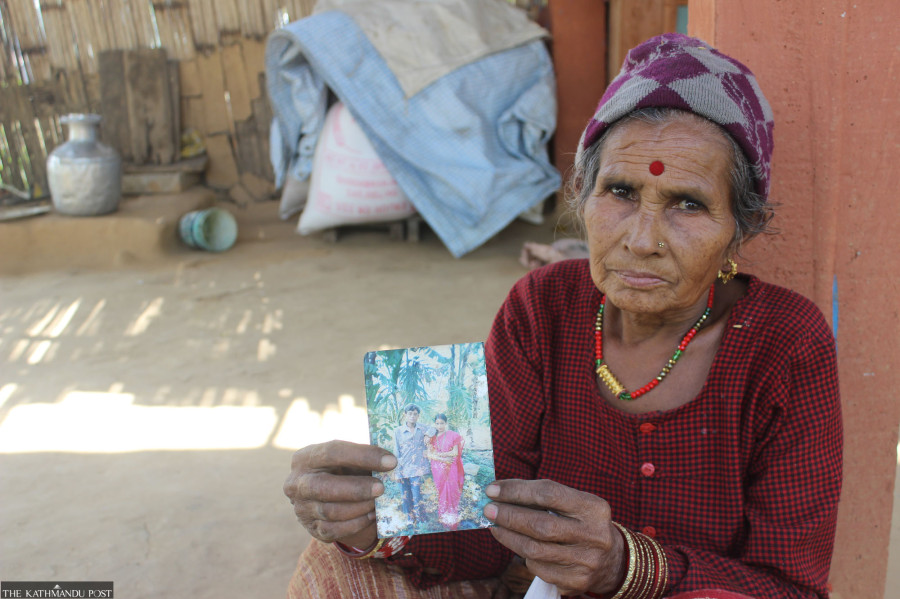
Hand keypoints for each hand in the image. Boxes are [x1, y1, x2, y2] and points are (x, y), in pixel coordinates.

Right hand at [283, 440, 396, 548]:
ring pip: (332, 511)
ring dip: (360, 507)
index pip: (333, 452)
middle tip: (382, 488)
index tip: (391, 461)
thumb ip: (363, 458)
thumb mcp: (346, 459)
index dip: (363, 456)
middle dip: (357, 488)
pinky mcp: (311, 528)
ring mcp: (301, 508)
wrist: (326, 496)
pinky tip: (371, 515)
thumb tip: (391, 462)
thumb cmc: (342, 470)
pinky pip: (334, 530)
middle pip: (325, 486)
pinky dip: (356, 523)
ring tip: (378, 502)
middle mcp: (297, 483)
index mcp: (306, 458)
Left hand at [483, 479, 624, 596]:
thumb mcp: (574, 504)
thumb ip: (543, 497)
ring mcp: (585, 561)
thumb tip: (500, 493)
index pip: (549, 494)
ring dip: (508, 536)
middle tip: (488, 510)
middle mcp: (593, 535)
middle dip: (509, 516)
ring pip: (535, 549)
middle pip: (540, 525)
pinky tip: (518, 545)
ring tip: (496, 526)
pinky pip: (538, 567)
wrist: (612, 560)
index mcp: (593, 508)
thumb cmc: (582, 523)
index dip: (517, 490)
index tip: (493, 490)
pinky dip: (523, 554)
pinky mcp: (575, 581)